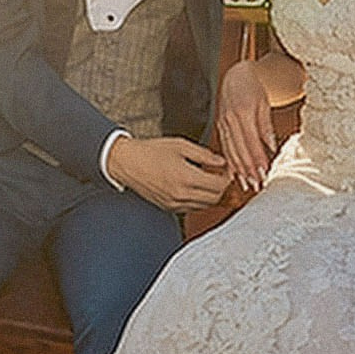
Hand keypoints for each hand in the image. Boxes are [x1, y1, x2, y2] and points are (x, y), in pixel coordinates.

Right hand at [109, 136, 230, 213]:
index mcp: (186, 177)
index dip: (227, 178)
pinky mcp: (169, 208)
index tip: (227, 170)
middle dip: (221, 187)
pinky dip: (199, 199)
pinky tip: (194, 186)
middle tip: (220, 174)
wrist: (127, 163)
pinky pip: (192, 208)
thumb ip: (204, 154)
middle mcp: (181, 194)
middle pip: (215, 198)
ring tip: (207, 179)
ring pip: (205, 205)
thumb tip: (222, 162)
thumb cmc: (151, 151)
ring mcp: (175, 204)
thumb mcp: (181, 145)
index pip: (219, 186)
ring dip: (211, 194)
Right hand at [215, 61, 276, 191]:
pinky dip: (229, 162)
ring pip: (230, 151)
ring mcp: (222, 124)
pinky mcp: (219, 127)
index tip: (265, 173)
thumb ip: (266, 126)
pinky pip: (224, 148)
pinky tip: (233, 174)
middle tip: (257, 184)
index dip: (257, 159)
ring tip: (247, 184)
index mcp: (242, 112)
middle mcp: (229, 120)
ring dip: (238, 169)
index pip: (251, 141)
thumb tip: (271, 146)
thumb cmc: (253, 88)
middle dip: (248, 169)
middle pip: (239, 149)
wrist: (236, 76)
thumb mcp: (263, 104)